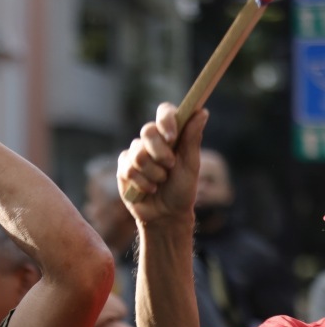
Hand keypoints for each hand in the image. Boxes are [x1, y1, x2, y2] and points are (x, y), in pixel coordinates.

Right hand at [117, 103, 208, 225]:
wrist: (165, 214)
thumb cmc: (182, 190)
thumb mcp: (191, 165)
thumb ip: (192, 139)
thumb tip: (202, 112)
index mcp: (171, 135)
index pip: (164, 112)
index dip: (166, 120)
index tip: (172, 136)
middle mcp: (151, 141)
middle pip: (147, 130)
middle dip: (159, 152)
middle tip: (169, 167)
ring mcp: (135, 154)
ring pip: (138, 154)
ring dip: (153, 173)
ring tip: (160, 182)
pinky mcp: (123, 168)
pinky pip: (127, 169)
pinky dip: (141, 182)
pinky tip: (148, 189)